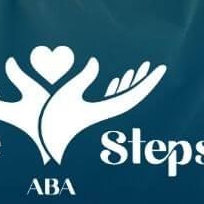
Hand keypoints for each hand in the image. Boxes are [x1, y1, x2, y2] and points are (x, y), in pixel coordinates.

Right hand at [38, 57, 166, 163]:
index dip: (148, 82)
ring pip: (123, 98)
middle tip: (156, 67)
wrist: (43, 141)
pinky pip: (112, 101)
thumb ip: (83, 78)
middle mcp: (106, 114)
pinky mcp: (91, 115)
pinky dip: (117, 89)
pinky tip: (119, 81)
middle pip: (133, 97)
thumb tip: (96, 62)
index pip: (134, 96)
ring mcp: (100, 116)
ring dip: (130, 84)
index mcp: (105, 111)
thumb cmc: (52, 120)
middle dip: (143, 81)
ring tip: (139, 70)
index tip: (160, 70)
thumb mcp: (67, 94)